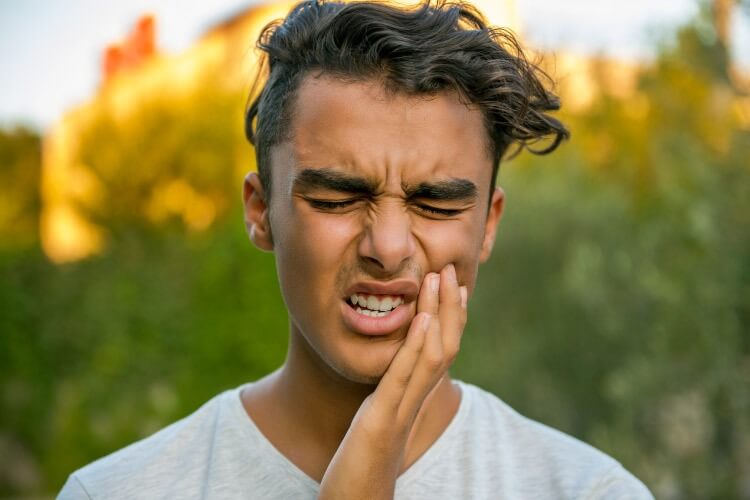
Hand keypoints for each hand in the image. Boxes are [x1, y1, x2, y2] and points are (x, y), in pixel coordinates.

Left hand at [318, 264, 467, 499]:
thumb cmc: (364, 465)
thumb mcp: (379, 421)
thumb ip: (389, 396)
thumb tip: (393, 373)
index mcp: (412, 399)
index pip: (441, 351)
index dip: (452, 318)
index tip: (455, 285)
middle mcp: (414, 402)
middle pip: (445, 347)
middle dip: (450, 307)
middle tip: (451, 270)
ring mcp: (400, 410)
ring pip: (431, 356)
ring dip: (438, 315)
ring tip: (439, 280)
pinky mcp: (381, 419)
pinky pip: (403, 378)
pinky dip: (416, 346)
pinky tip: (421, 320)